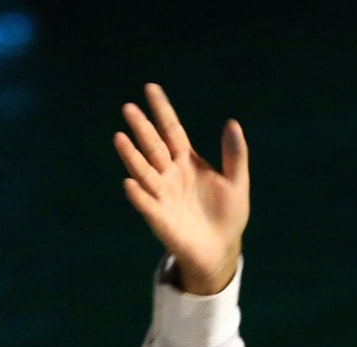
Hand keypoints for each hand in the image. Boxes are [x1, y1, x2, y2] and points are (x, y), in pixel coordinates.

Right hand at [114, 83, 248, 294]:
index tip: (151, 88)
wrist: (222, 248)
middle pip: (154, 147)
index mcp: (187, 161)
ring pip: (144, 172)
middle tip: (130, 108)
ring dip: (132, 156)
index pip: (172, 130)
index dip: (162, 110)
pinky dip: (138, 195)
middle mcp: (170, 174)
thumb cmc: (227, 213)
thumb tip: (232, 123)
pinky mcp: (160, 218)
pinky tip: (130, 184)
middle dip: (142, 129)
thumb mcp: (236, 182)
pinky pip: (147, 205)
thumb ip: (234, 155)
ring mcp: (162, 195)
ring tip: (119, 138)